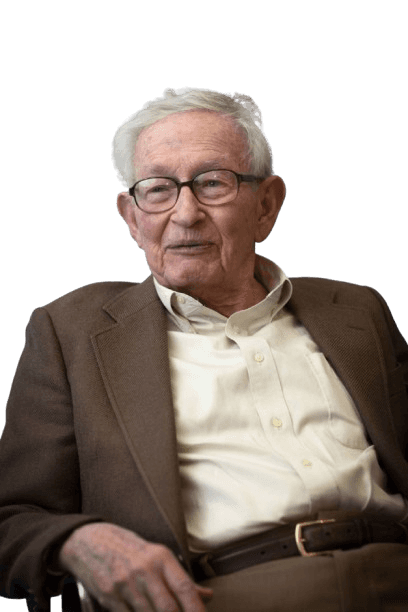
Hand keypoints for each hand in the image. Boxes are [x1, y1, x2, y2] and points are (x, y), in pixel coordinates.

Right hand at [58, 522, 212, 610]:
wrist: (89, 541)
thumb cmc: (126, 548)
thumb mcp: (155, 555)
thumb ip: (180, 578)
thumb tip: (206, 596)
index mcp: (160, 557)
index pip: (184, 587)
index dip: (196, 608)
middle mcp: (144, 570)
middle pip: (168, 607)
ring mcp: (125, 585)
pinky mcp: (110, 597)